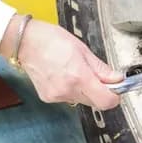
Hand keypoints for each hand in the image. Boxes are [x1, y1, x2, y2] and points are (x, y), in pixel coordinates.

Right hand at [0, 16, 122, 110]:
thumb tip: (116, 79)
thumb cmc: (51, 40)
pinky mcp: (48, 98)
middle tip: (95, 75)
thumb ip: (101, 68)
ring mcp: (56, 96)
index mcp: (78, 77)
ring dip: (85, 90)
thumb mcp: (82, 49)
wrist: (25, 42)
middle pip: (95, 102)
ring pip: (82, 100)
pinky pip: (68, 98)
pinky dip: (71, 89)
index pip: (106, 101)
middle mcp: (67, 90)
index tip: (116, 88)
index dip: (114, 96)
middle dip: (99, 90)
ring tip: (74, 70)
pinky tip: (63, 75)